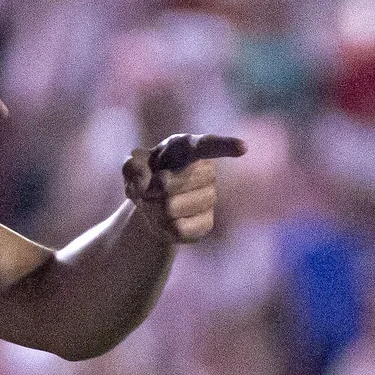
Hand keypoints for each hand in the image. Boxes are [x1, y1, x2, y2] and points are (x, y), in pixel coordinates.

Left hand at [123, 133, 244, 242]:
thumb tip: (144, 180)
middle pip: (168, 186)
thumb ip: (132, 167)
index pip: (209, 145)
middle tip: (150, 189)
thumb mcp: (133, 166)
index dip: (225, 146)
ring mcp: (210, 198)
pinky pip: (178, 229)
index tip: (242, 148)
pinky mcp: (207, 223)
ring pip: (170, 209)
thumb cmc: (146, 176)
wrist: (152, 204)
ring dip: (152, 210)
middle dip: (148, 191)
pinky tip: (167, 220)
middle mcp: (206, 171)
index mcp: (189, 148)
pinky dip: (162, 227)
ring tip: (157, 203)